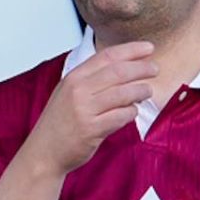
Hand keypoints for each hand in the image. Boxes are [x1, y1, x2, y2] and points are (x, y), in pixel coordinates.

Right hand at [25, 42, 157, 177]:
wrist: (44, 151)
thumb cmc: (61, 122)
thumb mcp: (70, 92)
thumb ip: (92, 79)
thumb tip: (125, 66)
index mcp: (74, 77)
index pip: (107, 56)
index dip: (131, 50)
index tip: (149, 47)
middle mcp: (78, 90)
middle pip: (119, 72)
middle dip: (142, 68)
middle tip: (155, 69)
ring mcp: (84, 110)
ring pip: (123, 94)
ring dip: (141, 91)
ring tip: (148, 91)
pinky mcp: (92, 129)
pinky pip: (121, 116)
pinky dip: (131, 112)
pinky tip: (132, 112)